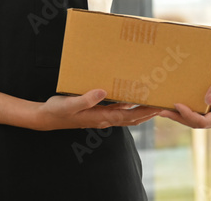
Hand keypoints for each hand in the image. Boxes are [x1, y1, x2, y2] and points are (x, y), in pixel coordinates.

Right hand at [35, 89, 161, 130]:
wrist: (47, 117)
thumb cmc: (58, 110)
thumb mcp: (70, 104)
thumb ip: (86, 99)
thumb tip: (103, 92)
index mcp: (100, 117)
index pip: (128, 117)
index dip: (144, 112)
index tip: (158, 108)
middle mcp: (104, 119)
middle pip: (132, 118)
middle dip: (149, 113)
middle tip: (164, 105)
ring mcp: (101, 116)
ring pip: (127, 116)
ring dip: (141, 111)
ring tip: (154, 103)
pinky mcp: (97, 112)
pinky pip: (118, 110)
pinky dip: (129, 107)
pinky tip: (133, 99)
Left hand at [158, 56, 210, 128]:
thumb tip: (207, 100)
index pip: (203, 122)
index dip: (188, 115)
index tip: (177, 105)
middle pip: (196, 124)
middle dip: (179, 118)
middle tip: (161, 110)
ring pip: (195, 122)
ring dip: (179, 117)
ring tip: (162, 110)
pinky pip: (197, 116)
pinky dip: (185, 112)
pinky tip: (173, 107)